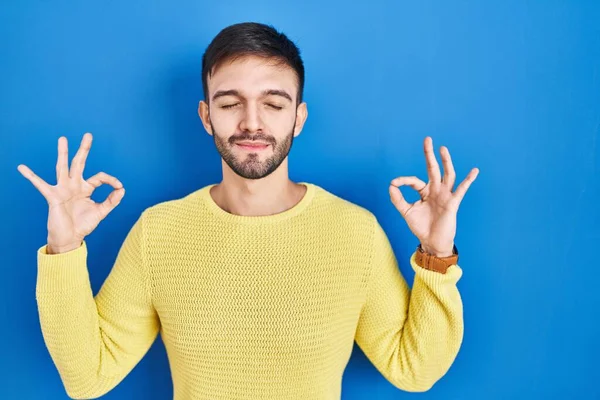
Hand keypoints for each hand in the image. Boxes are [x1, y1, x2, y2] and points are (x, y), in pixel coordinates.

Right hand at [17, 133, 124, 252]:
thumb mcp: (101, 212)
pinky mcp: (53, 196)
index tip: (118, 186)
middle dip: (84, 149)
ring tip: (63, 139)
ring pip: (63, 167)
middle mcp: (74, 185)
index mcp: (86, 188)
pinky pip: (41, 185)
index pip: (99, 177)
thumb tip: (122, 189)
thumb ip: (112, 200)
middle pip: (79, 163)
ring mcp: (63, 189)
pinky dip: (31, 176)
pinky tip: (22, 167)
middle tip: (88, 135)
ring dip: (63, 153)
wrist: (70, 238)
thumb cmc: (83, 224)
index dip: (110, 180)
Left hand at [388, 136, 478, 256]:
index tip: (394, 183)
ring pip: (447, 175)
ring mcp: (445, 195)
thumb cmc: (421, 227)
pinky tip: (474, 170)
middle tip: (427, 139)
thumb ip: (398, 199)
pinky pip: (462, 190)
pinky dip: (469, 180)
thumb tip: (391, 185)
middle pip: (433, 169)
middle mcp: (436, 191)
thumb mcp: (406, 212)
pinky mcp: (453, 203)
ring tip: (442, 148)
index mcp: (424, 192)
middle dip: (429, 155)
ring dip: (445, 161)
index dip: (403, 180)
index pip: (414, 181)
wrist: (432, 242)